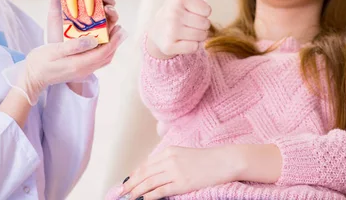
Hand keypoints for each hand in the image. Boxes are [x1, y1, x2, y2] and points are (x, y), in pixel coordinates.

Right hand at [14, 25, 125, 103]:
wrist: (32, 79)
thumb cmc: (40, 62)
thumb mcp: (54, 51)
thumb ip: (74, 46)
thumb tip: (93, 40)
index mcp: (79, 64)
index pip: (103, 53)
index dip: (114, 41)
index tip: (120, 29)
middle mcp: (84, 70)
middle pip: (106, 57)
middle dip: (115, 43)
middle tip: (120, 28)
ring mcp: (82, 72)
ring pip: (103, 60)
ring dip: (110, 47)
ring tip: (114, 34)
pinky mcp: (79, 71)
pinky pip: (96, 61)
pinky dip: (103, 51)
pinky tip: (100, 42)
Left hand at [46, 0, 119, 43]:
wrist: (57, 55)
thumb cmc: (56, 33)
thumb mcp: (55, 14)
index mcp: (84, 3)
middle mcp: (95, 11)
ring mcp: (102, 22)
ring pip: (111, 8)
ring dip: (111, 2)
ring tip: (105, 1)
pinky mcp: (106, 33)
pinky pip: (113, 22)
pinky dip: (114, 16)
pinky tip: (109, 12)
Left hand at [118, 146, 242, 199]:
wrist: (224, 161)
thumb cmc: (206, 159)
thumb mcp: (184, 154)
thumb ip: (169, 161)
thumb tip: (155, 172)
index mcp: (169, 151)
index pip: (146, 164)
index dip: (134, 174)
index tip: (127, 182)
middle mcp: (169, 160)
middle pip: (144, 173)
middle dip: (131, 183)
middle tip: (121, 192)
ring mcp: (175, 171)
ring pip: (149, 182)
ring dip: (137, 191)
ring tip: (130, 197)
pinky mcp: (182, 183)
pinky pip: (161, 191)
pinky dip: (149, 196)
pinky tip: (143, 199)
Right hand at [147, 0, 211, 58]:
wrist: (156, 32)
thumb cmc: (173, 8)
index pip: (207, 9)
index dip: (202, 11)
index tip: (190, 10)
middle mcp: (172, 13)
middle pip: (206, 24)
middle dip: (200, 24)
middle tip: (187, 22)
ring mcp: (170, 31)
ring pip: (202, 36)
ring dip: (196, 35)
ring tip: (184, 31)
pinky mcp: (170, 46)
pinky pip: (195, 47)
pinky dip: (191, 46)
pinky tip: (181, 41)